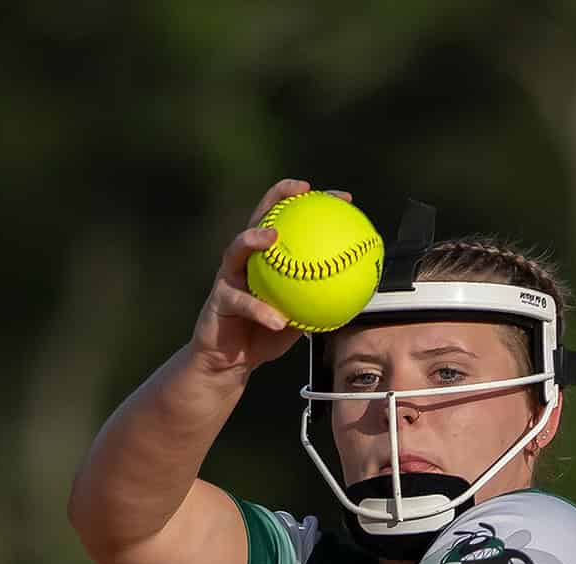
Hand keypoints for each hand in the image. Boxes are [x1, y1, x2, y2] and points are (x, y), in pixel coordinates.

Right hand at [189, 181, 350, 378]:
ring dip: (255, 238)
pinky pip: (242, 302)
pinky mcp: (219, 298)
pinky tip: (279, 319)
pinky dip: (261, 311)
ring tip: (274, 237)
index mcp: (268, 257)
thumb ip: (319, 303)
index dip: (316, 207)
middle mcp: (247, 258)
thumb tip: (355, 298)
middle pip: (261, 215)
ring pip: (237, 247)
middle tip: (303, 191)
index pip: (291, 221)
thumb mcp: (300, 318)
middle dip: (280, 195)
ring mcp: (229, 275)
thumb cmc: (264, 335)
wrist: (230, 360)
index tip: (343, 200)